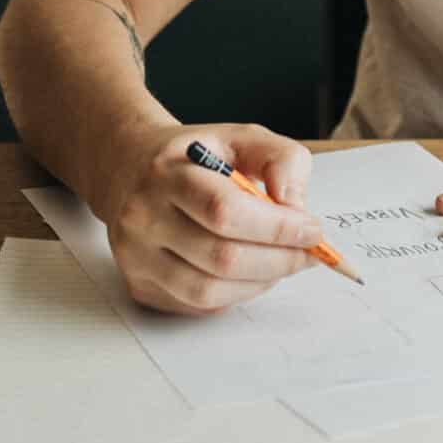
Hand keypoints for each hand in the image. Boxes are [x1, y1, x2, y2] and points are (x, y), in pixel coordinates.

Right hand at [102, 120, 326, 315]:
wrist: (130, 167)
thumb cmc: (193, 156)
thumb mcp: (241, 137)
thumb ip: (281, 159)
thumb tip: (296, 207)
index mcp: (167, 173)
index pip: (225, 211)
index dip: (277, 227)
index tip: (312, 230)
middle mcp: (143, 217)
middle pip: (221, 258)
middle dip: (277, 260)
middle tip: (307, 253)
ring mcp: (135, 257)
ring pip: (208, 291)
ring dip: (259, 283)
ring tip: (281, 263)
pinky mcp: (139, 286)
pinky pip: (197, 305)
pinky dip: (235, 294)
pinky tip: (250, 273)